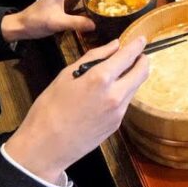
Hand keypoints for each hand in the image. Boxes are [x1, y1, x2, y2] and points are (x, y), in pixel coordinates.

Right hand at [4, 36, 148, 183]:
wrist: (45, 147)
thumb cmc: (49, 109)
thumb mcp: (66, 75)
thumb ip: (94, 57)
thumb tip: (114, 46)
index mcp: (101, 79)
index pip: (129, 55)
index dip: (137, 45)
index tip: (140, 39)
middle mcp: (115, 95)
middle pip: (142, 72)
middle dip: (142, 60)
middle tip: (135, 55)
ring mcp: (118, 112)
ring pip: (135, 87)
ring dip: (131, 77)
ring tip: (116, 73)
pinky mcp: (117, 125)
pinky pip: (125, 103)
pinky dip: (122, 93)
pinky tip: (105, 94)